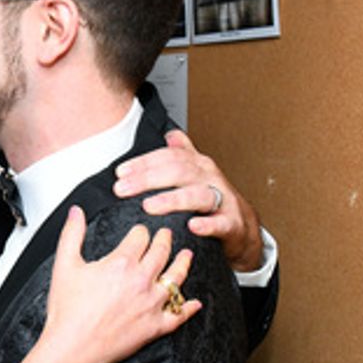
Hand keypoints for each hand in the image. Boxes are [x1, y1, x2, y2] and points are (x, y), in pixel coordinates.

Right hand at [40, 207, 198, 362]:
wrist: (73, 347)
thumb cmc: (67, 310)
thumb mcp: (64, 265)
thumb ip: (72, 234)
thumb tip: (76, 212)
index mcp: (121, 263)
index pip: (140, 237)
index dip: (140, 231)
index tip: (140, 231)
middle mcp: (142, 281)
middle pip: (161, 252)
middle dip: (164, 240)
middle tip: (166, 235)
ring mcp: (152, 304)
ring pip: (176, 278)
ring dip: (183, 263)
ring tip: (187, 255)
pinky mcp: (155, 327)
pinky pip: (178, 315)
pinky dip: (188, 308)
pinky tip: (195, 303)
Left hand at [113, 129, 263, 272]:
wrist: (242, 227)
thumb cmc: (215, 199)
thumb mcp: (198, 174)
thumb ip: (183, 153)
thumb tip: (170, 134)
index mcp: (198, 165)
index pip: (169, 157)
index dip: (143, 163)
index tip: (120, 173)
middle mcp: (210, 178)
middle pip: (178, 172)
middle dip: (148, 179)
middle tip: (122, 189)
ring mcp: (222, 200)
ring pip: (197, 195)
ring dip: (172, 200)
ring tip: (149, 206)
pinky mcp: (231, 223)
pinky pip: (221, 223)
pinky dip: (207, 225)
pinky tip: (192, 226)